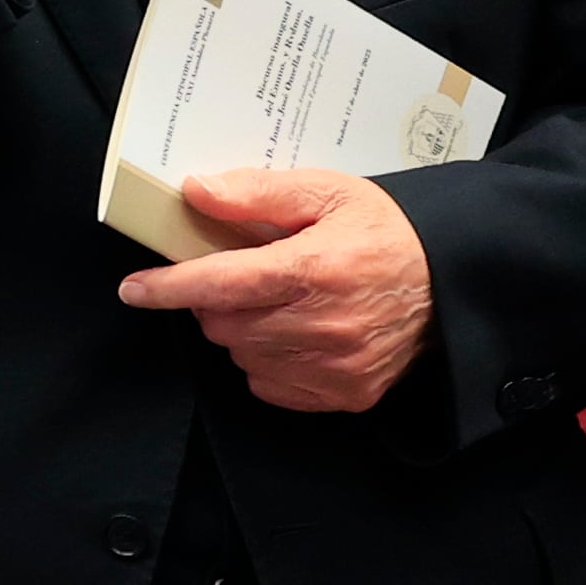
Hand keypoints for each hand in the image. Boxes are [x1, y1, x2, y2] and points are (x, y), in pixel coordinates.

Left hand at [120, 168, 438, 412]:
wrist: (452, 279)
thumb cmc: (386, 230)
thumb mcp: (327, 193)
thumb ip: (257, 193)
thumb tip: (196, 191)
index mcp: (315, 270)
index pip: (220, 284)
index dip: (169, 287)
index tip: (134, 289)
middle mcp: (324, 325)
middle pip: (223, 323)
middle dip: (215, 300)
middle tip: (244, 277)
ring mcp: (337, 365)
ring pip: (242, 355)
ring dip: (241, 330)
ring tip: (277, 302)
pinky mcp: (347, 393)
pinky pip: (270, 385)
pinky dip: (267, 361)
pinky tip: (293, 333)